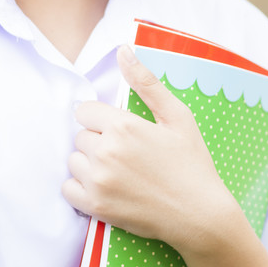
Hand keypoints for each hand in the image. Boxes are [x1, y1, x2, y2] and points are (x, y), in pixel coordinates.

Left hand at [62, 45, 233, 249]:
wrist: (200, 215)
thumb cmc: (191, 163)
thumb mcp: (177, 116)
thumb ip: (146, 82)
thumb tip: (123, 50)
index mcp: (123, 125)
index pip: (85, 110)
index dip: (102, 119)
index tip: (120, 131)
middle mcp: (106, 151)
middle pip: (80, 135)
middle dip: (98, 140)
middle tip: (126, 154)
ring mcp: (98, 181)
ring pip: (74, 160)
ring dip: (89, 164)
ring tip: (117, 171)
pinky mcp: (95, 206)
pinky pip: (68, 189)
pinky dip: (80, 188)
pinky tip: (104, 187)